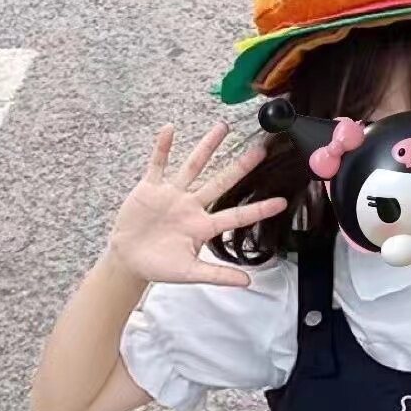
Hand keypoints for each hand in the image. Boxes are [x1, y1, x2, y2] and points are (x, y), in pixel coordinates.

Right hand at [107, 123, 286, 286]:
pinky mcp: (151, 188)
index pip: (237, 215)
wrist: (130, 260)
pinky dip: (163, 147)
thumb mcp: (190, 273)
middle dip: (240, 166)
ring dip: (207, 146)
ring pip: (194, 166)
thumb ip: (218, 275)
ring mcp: (173, 194)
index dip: (259, 209)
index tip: (281, 201)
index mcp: (204, 226)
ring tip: (223, 127)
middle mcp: (192, 206)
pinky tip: (169, 129)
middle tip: (261, 150)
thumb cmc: (160, 267)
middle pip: (221, 182)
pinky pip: (158, 164)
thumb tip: (248, 282)